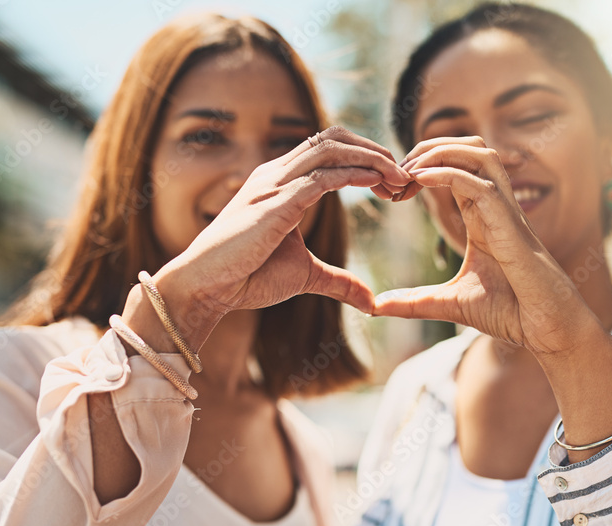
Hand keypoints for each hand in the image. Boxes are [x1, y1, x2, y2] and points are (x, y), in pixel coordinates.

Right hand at [152, 127, 411, 345]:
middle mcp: (277, 173)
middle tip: (404, 175)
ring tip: (399, 177)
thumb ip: (339, 281)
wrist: (207, 286)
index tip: (394, 183)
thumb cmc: (247, 276)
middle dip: (374, 150)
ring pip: (331, 148)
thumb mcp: (305, 275)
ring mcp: (275, 183)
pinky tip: (378, 184)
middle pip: (334, 137)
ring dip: (371, 157)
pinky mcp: (276, 202)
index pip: (329, 149)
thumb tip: (370, 300)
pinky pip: (322, 176)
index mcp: (282, 181)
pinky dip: (355, 174)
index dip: (366, 157)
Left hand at [374, 136, 599, 357]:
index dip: (420, 168)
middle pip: (466, 146)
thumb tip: (376, 306)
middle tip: (395, 175)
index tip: (392, 192)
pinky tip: (419, 181)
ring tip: (407, 172)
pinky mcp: (509, 222)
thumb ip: (413, 301)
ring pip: (477, 151)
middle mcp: (494, 204)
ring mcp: (504, 209)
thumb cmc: (509, 312)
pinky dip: (447, 173)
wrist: (545, 328)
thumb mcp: (448, 303)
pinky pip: (478, 182)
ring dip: (439, 151)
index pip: (453, 168)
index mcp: (482, 215)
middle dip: (427, 148)